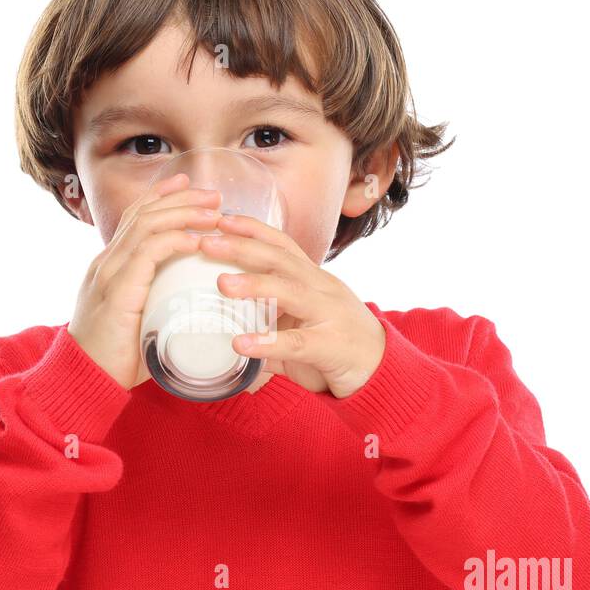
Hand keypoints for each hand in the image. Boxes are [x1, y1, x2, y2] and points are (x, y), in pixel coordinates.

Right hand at [67, 173, 222, 389]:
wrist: (83, 381)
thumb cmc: (115, 361)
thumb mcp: (139, 324)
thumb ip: (159, 308)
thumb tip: (193, 310)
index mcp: (110, 268)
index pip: (135, 219)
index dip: (161, 197)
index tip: (188, 185)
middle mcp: (107, 263)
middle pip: (144, 214)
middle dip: (180, 198)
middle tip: (212, 194)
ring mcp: (109, 273)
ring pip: (147, 226)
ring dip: (184, 214)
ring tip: (214, 212)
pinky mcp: (117, 290)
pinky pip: (148, 252)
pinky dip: (175, 241)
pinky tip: (198, 241)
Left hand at [200, 213, 386, 398]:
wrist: (383, 371)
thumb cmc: (337, 346)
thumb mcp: (302, 327)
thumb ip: (269, 329)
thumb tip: (229, 336)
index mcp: (314, 279)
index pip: (282, 244)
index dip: (252, 229)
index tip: (221, 219)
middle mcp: (322, 288)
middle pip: (280, 259)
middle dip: (242, 247)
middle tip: (206, 243)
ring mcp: (329, 315)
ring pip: (290, 291)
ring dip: (254, 284)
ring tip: (222, 284)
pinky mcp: (331, 346)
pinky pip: (296, 342)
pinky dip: (267, 342)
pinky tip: (240, 344)